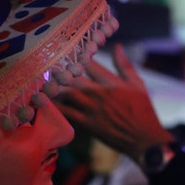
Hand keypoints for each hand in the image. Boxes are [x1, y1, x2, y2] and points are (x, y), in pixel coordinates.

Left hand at [55, 44, 172, 162]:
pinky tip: (44, 102)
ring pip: (67, 94)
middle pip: (73, 77)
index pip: (89, 63)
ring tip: (41, 80)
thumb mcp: (138, 84)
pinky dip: (55, 107)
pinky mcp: (87, 124)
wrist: (144, 139)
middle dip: (60, 69)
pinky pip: (67, 114)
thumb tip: (117, 46)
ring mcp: (92, 109)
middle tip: (45, 63)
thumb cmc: (143, 110)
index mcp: (111, 82)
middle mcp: (99, 93)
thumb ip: (125, 65)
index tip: (65, 50)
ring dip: (53, 86)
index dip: (76, 55)